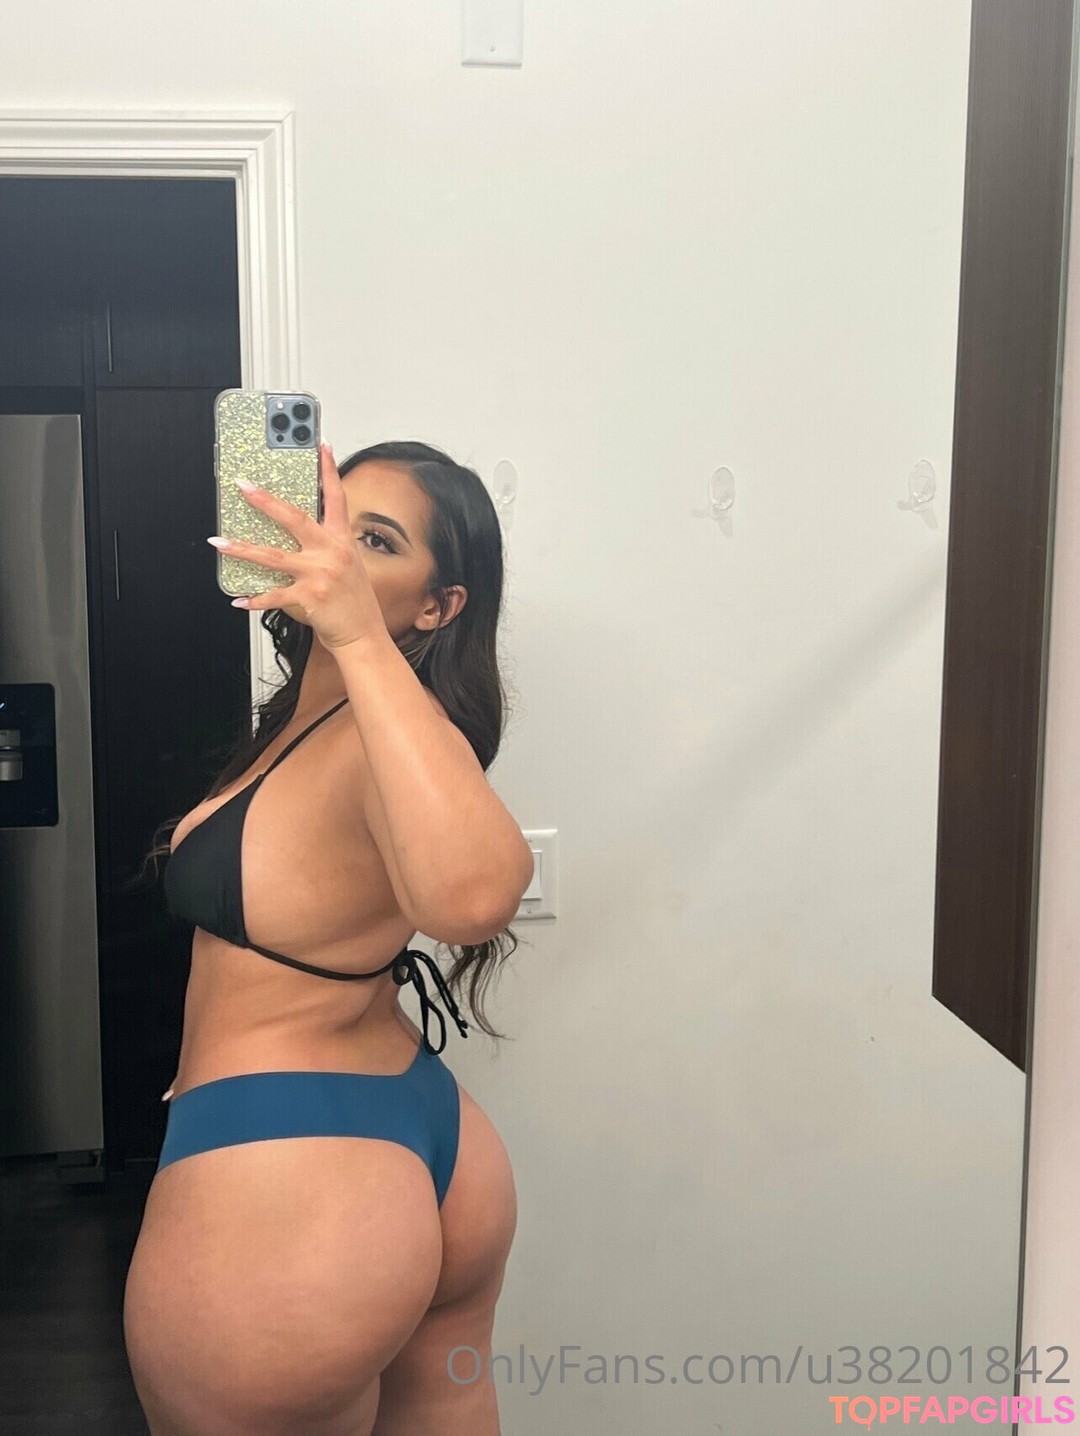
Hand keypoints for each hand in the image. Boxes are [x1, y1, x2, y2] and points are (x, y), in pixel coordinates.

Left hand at [209, 442, 385, 650]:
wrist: (364, 636)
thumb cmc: (355, 604)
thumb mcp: (349, 567)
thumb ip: (326, 548)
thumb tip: (296, 539)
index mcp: (342, 541)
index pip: (336, 498)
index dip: (329, 470)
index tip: (320, 446)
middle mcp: (332, 553)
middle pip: (294, 518)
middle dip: (265, 500)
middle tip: (243, 486)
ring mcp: (320, 574)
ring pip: (273, 555)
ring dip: (242, 548)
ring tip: (220, 542)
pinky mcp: (309, 596)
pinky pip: (274, 595)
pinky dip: (254, 599)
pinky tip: (239, 599)